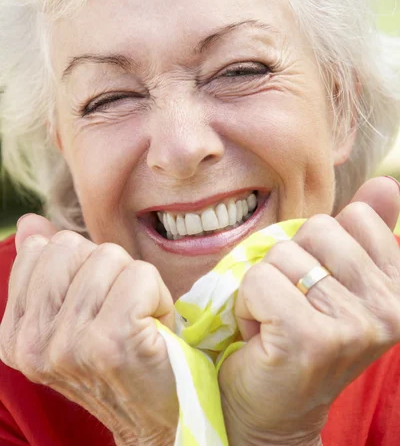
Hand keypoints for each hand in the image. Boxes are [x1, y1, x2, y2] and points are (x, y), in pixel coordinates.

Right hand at [0, 216, 177, 445]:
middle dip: (107, 269)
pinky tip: (153, 327)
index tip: (94, 307)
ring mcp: (68, 344)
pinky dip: (158, 294)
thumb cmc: (121, 357)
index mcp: (16, 335)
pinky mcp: (109, 341)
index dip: (82, 266)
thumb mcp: (75, 313)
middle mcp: (32, 343)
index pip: (43, 249)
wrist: (157, 418)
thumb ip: (48, 268)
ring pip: (108, 256)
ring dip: (135, 283)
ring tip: (137, 321)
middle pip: (72, 246)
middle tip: (120, 311)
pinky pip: (139, 275)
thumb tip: (29, 222)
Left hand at [218, 177, 399, 445]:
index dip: (321, 246)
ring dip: (266, 285)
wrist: (270, 411)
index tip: (318, 288)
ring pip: (284, 254)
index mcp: (398, 289)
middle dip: (290, 263)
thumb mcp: (337, 279)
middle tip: (292, 307)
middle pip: (317, 230)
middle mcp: (388, 310)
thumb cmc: (297, 336)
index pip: (355, 218)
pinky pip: (259, 280)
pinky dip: (246, 304)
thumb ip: (364, 232)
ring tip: (275, 321)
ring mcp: (353, 326)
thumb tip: (385, 183)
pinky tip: (259, 335)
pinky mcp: (309, 339)